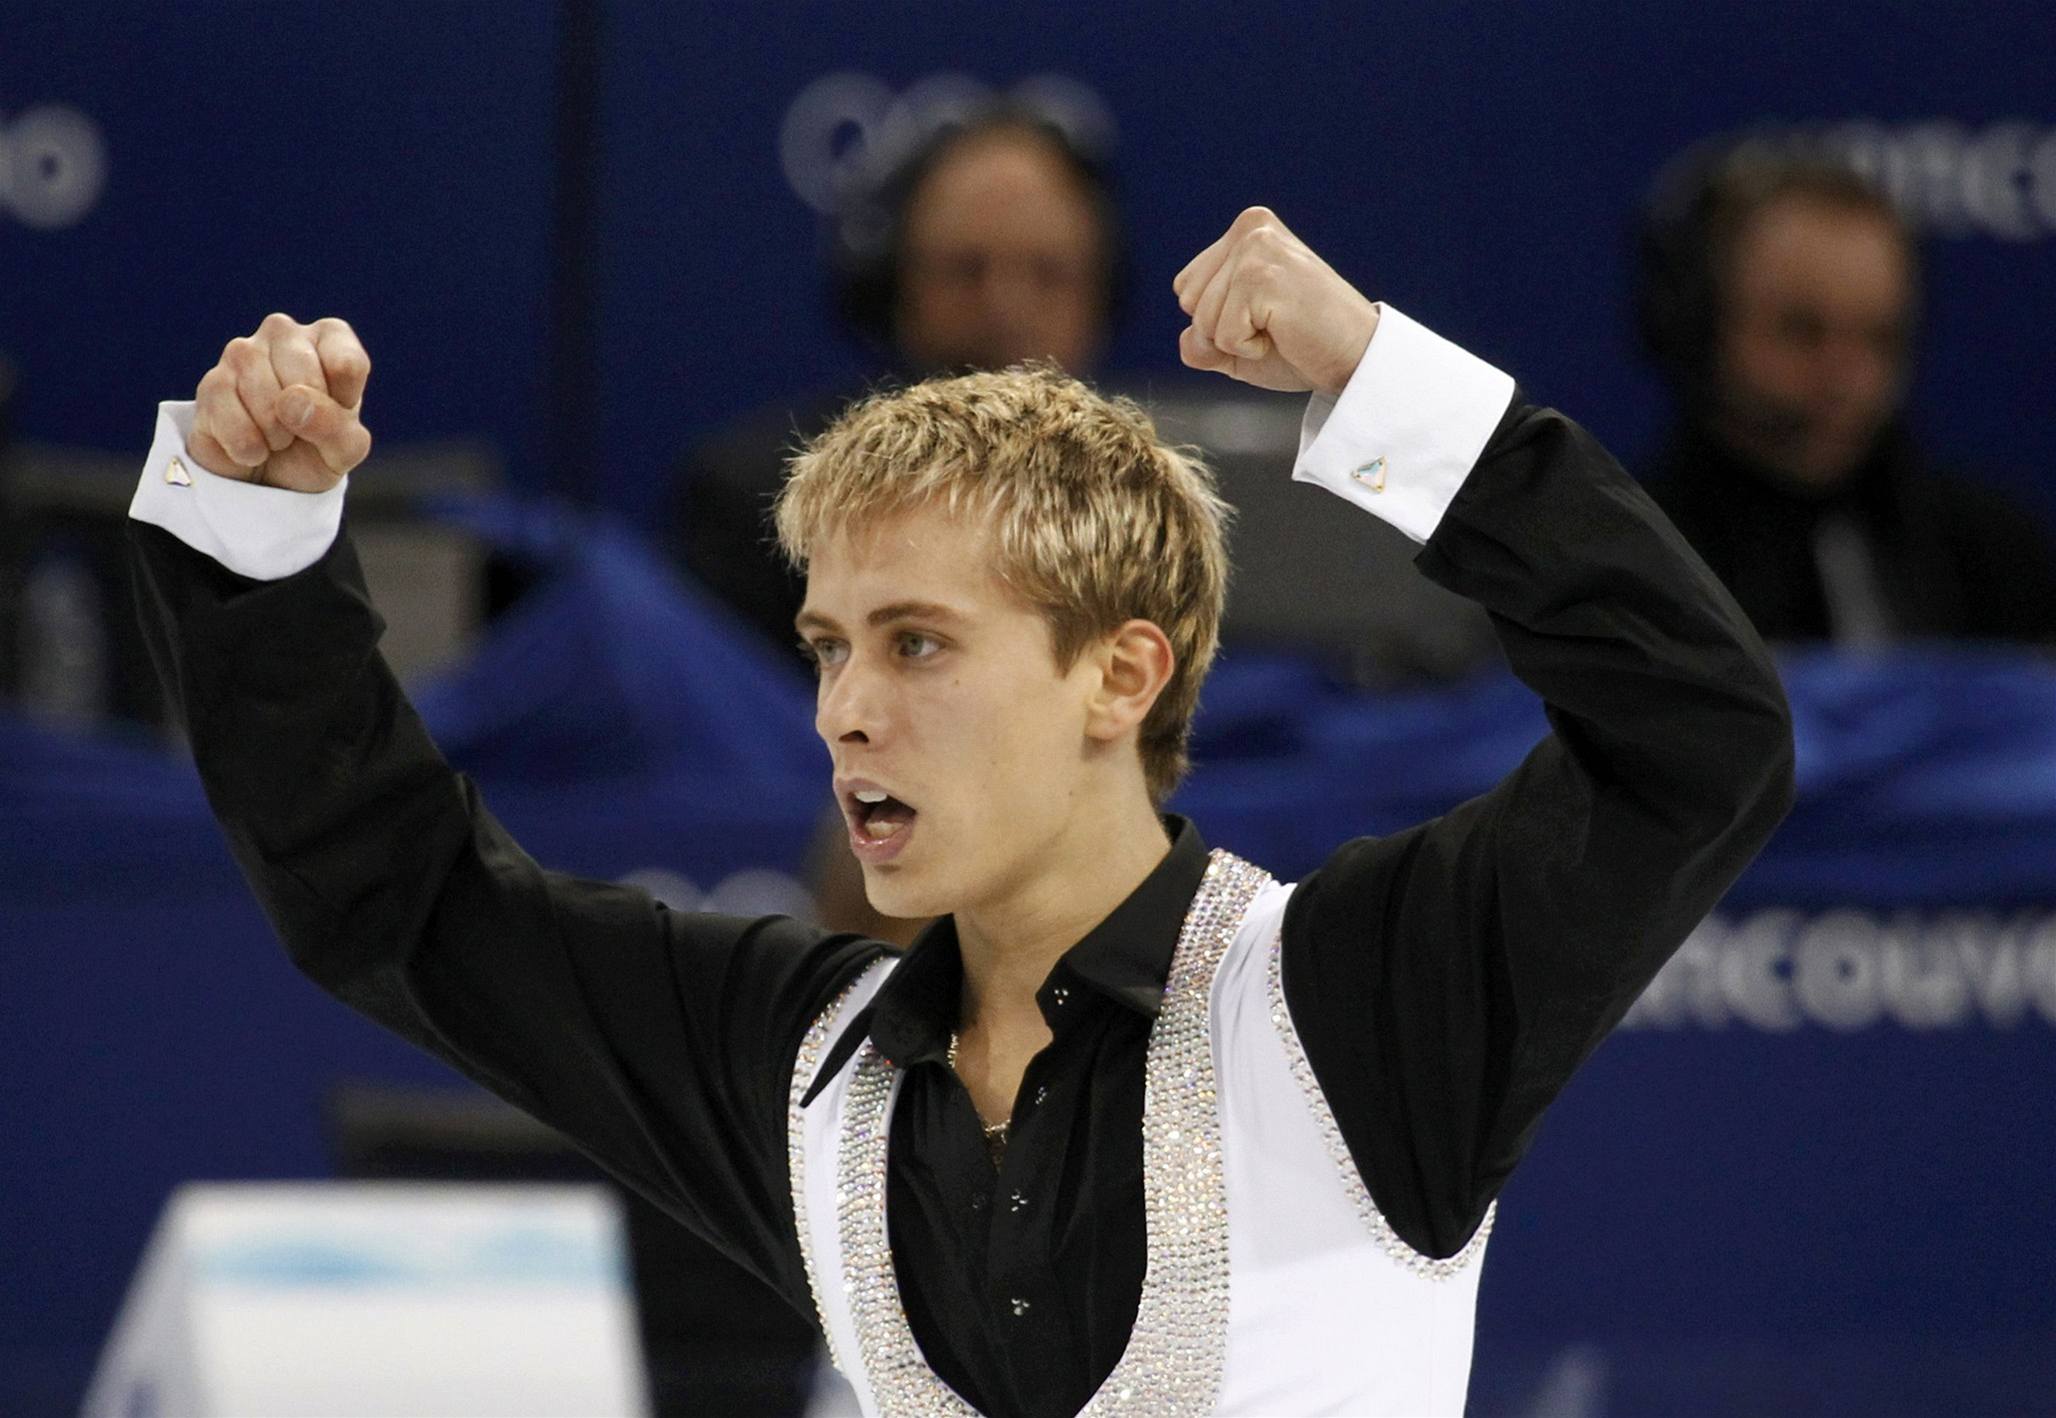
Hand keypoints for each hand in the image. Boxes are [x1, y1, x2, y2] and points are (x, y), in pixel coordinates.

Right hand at [190, 313, 371, 491]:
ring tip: (276, 436)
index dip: (342, 405)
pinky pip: (232, 420)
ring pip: (266, 398)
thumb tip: (293, 401)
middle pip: (306, 380)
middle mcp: (283, 333)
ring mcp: (242, 352)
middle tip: (301, 428)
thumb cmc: (318, 449)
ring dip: (276, 435)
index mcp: (329, 337)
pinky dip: (248, 446)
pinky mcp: (211, 382)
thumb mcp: (346, 448)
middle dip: (307, 421)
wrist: (270, 479)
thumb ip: (337, 426)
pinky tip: (251, 445)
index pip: (347, 364)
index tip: (336, 411)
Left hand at [1173, 207, 1379, 395]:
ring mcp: (1257, 250)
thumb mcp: (1236, 344)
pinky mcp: (1262, 278)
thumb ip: (1201, 341)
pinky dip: (1250, 350)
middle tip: (1275, 325)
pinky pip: (1223, 336)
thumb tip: (1187, 340)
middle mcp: (1251, 229)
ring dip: (1239, 342)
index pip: (1186, 288)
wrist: (1355, 358)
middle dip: (1223, 331)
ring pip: (1203, 321)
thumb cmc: (1302, 347)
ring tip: (1282, 328)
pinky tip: (1285, 334)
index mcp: (1246, 230)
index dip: (1217, 320)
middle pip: (1189, 303)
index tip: (1264, 317)